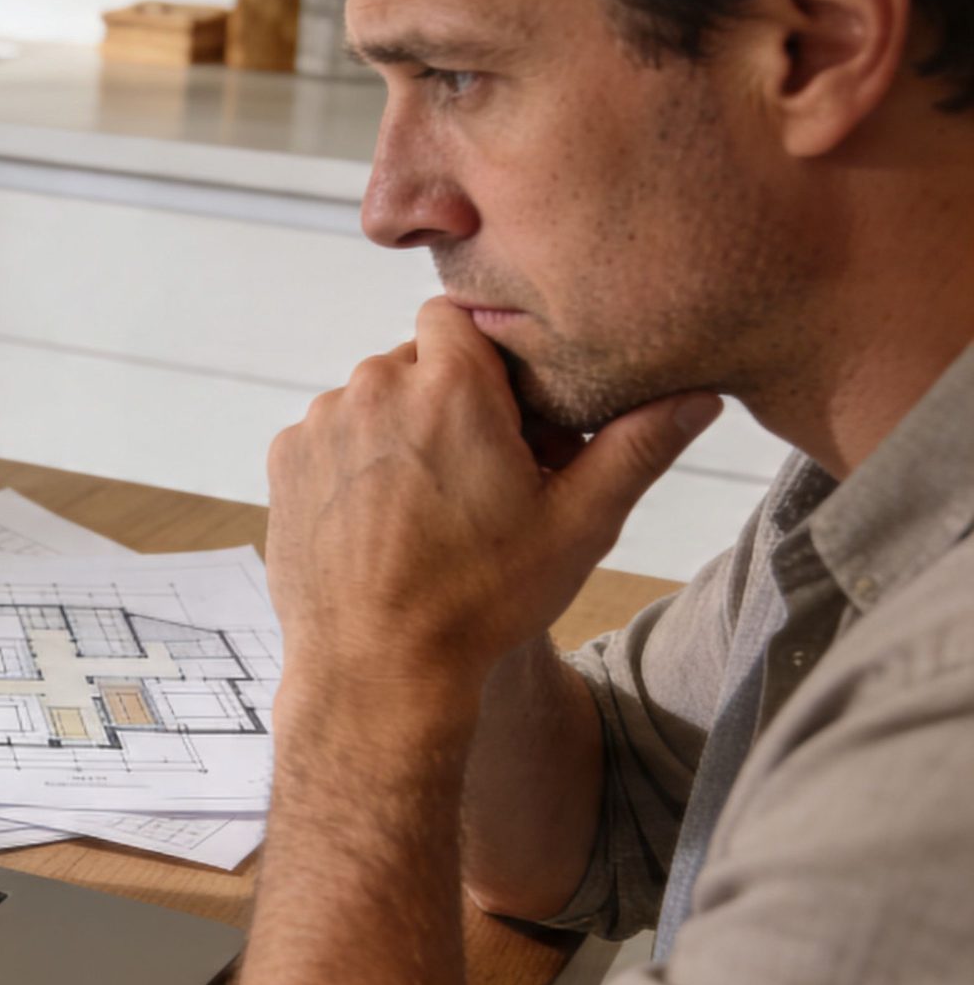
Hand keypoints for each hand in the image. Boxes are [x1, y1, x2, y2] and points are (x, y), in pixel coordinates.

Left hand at [265, 298, 721, 710]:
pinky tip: (384, 520)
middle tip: (483, 471)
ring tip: (432, 505)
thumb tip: (699, 395)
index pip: (462, 314)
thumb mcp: (578, 524)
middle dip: (450, 399)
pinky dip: (356, 463)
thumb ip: (637, 447)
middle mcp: (373, 388)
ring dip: (401, 432)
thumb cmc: (481, 599)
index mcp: (449, 386)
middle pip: (419, 361)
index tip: (510, 410)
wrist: (376, 669)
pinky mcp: (286, 461)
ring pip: (373, 400)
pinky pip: (331, 437)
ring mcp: (321, 424)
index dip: (488, 355)